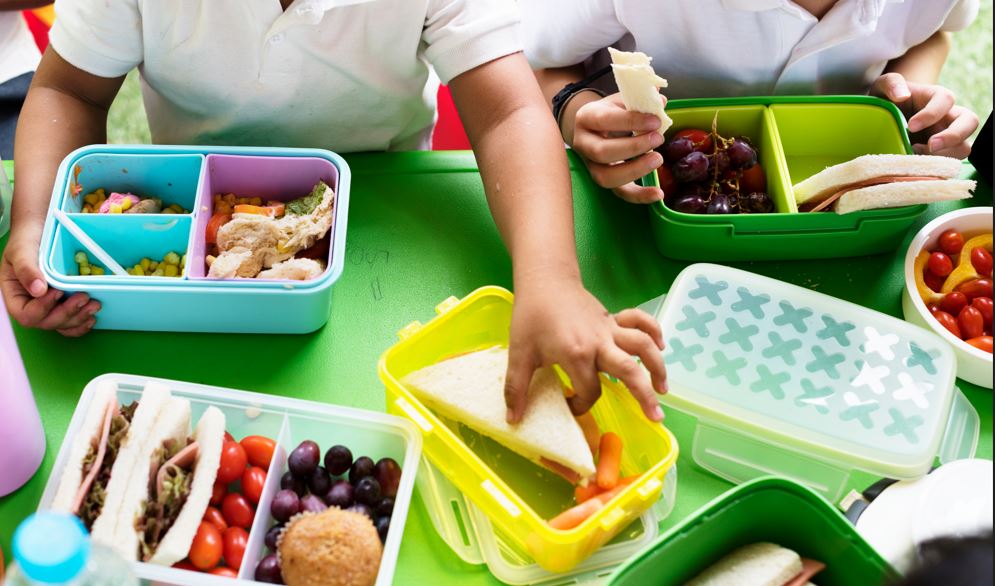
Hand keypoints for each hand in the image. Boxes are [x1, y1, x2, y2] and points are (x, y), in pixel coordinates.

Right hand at [1, 228, 98, 335]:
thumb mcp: (22, 249)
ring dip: (78, 319)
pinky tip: (92, 317)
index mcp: (16, 294)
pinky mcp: (63, 303)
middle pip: (45, 323)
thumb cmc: (27, 238)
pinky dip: (81, 322)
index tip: (58, 291)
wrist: (41, 230)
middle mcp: (30, 304)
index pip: (25, 314)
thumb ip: (26, 268)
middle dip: (66, 314)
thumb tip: (38, 290)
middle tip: (84, 298)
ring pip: (61, 324)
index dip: (42, 308)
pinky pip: (70, 322)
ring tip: (94, 305)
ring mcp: (48, 306)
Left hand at [504, 275, 667, 423]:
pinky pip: (640, 322)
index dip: (581, 405)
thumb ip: (516, 388)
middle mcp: (599, 342)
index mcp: (576, 354)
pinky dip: (654, 331)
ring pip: (642, 346)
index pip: (589, 390)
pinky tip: (661, 346)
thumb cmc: (531, 316)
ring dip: (657, 367)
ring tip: (663, 390)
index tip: (571, 405)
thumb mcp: (519, 353)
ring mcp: (609, 329)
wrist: (545, 281)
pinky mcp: (613, 318)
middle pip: (630, 371)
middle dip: (644, 396)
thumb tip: (513, 420)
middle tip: (656, 418)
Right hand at [571, 93, 667, 203]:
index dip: (631, 121)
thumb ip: (639, 100)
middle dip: (633, 147)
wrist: (595, 127)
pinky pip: (619, 193)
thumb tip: (660, 101)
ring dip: (635, 170)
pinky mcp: (604, 179)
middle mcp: (583, 144)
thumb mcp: (621, 101)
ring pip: (606, 177)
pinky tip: (658, 194)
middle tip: (658, 139)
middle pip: (602, 152)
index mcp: (586, 118)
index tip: (655, 121)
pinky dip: (639, 196)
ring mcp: (591, 165)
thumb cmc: (611, 112)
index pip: (604, 120)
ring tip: (658, 159)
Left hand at [872, 72, 978, 158]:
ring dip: (944, 154)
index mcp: (936, 97)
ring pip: (964, 147)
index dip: (932, 113)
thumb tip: (902, 95)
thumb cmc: (887, 99)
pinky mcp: (940, 154)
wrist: (884, 118)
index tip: (911, 126)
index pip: (946, 100)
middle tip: (930, 145)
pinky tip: (915, 165)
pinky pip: (948, 163)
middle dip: (953, 136)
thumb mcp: (883, 85)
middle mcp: (948, 116)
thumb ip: (892, 83)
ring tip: (917, 155)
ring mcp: (947, 136)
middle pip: (970, 122)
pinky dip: (935, 167)